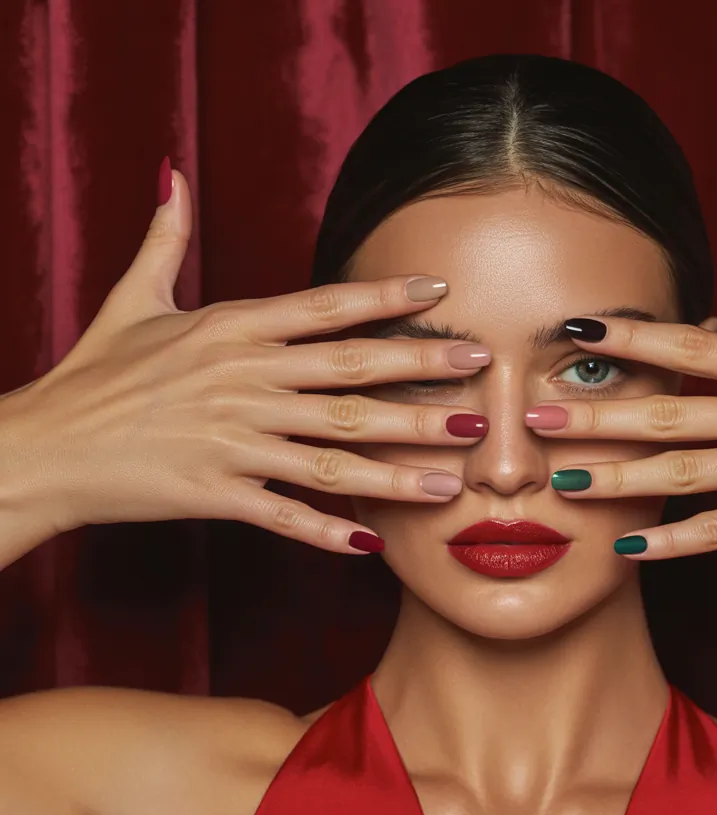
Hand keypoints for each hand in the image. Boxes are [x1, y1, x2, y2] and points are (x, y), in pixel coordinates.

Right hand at [0, 168, 490, 553]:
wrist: (42, 445)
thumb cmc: (93, 373)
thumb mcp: (132, 299)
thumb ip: (165, 239)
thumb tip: (170, 174)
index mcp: (231, 330)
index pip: (325, 308)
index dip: (386, 298)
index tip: (439, 292)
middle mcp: (242, 381)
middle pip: (350, 377)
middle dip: (421, 374)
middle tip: (480, 374)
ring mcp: (231, 439)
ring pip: (334, 454)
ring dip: (400, 467)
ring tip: (455, 474)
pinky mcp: (215, 492)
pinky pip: (284, 514)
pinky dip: (328, 532)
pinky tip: (374, 545)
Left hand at [526, 199, 716, 563]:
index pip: (697, 343)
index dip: (634, 335)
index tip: (578, 330)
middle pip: (672, 409)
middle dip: (599, 411)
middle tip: (536, 414)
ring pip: (685, 472)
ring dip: (618, 478)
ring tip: (565, 481)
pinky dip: (673, 542)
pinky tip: (627, 548)